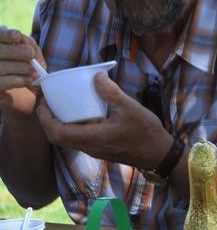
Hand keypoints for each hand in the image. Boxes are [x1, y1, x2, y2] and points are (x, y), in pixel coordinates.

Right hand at [0, 27, 43, 114]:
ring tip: (34, 71)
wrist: (28, 99)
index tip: (18, 37)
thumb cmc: (28, 72)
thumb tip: (23, 39)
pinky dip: (18, 80)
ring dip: (20, 67)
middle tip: (30, 55)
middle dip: (16, 51)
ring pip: (0, 67)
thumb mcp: (31, 57)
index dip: (5, 35)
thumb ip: (28, 45)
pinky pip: (2, 82)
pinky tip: (29, 80)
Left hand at [36, 73, 170, 168]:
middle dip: (47, 120)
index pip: (58, 133)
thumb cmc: (146, 132)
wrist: (159, 154)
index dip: (45, 118)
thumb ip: (111, 92)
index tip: (44, 102)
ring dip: (58, 124)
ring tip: (60, 106)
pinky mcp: (100, 149)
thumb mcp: (131, 108)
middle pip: (57, 138)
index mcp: (93, 138)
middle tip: (48, 102)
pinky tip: (80, 114)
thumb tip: (95, 75)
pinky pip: (77, 139)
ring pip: (67, 140)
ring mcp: (94, 150)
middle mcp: (89, 147)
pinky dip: (71, 127)